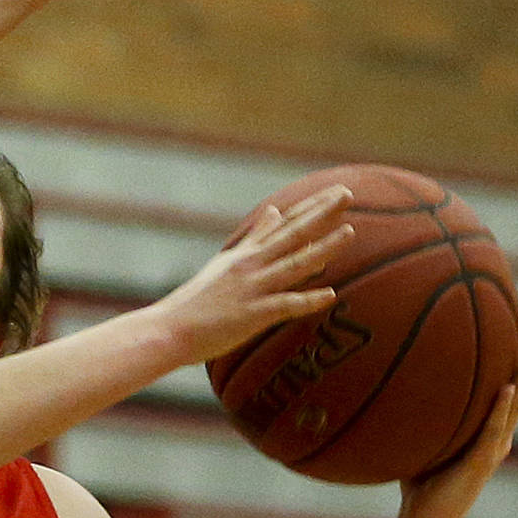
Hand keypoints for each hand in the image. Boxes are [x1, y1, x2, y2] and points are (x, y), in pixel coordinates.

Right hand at [145, 187, 353, 367]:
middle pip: (292, 235)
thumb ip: (255, 238)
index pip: (286, 223)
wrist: (169, 329)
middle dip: (321, 214)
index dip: (313, 206)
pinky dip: (307, 300)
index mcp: (247, 253)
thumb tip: (275, 211)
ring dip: (321, 249)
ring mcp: (251, 289)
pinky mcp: (251, 315)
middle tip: (348, 193)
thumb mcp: (227, 261)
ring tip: (348, 232)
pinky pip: (284, 305)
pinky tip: (330, 295)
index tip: (338, 189)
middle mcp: (251, 265)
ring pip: (293, 265)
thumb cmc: (198, 300)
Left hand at [397, 323, 517, 517]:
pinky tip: (508, 386)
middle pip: (517, 386)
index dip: (508, 355)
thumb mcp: (419, 438)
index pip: (503, 385)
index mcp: (485, 430)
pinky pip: (493, 431)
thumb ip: (415, 413)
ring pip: (515, 405)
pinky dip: (501, 408)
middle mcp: (496, 436)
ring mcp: (493, 449)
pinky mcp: (481, 463)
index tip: (511, 321)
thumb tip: (387, 379)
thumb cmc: (418, 482)